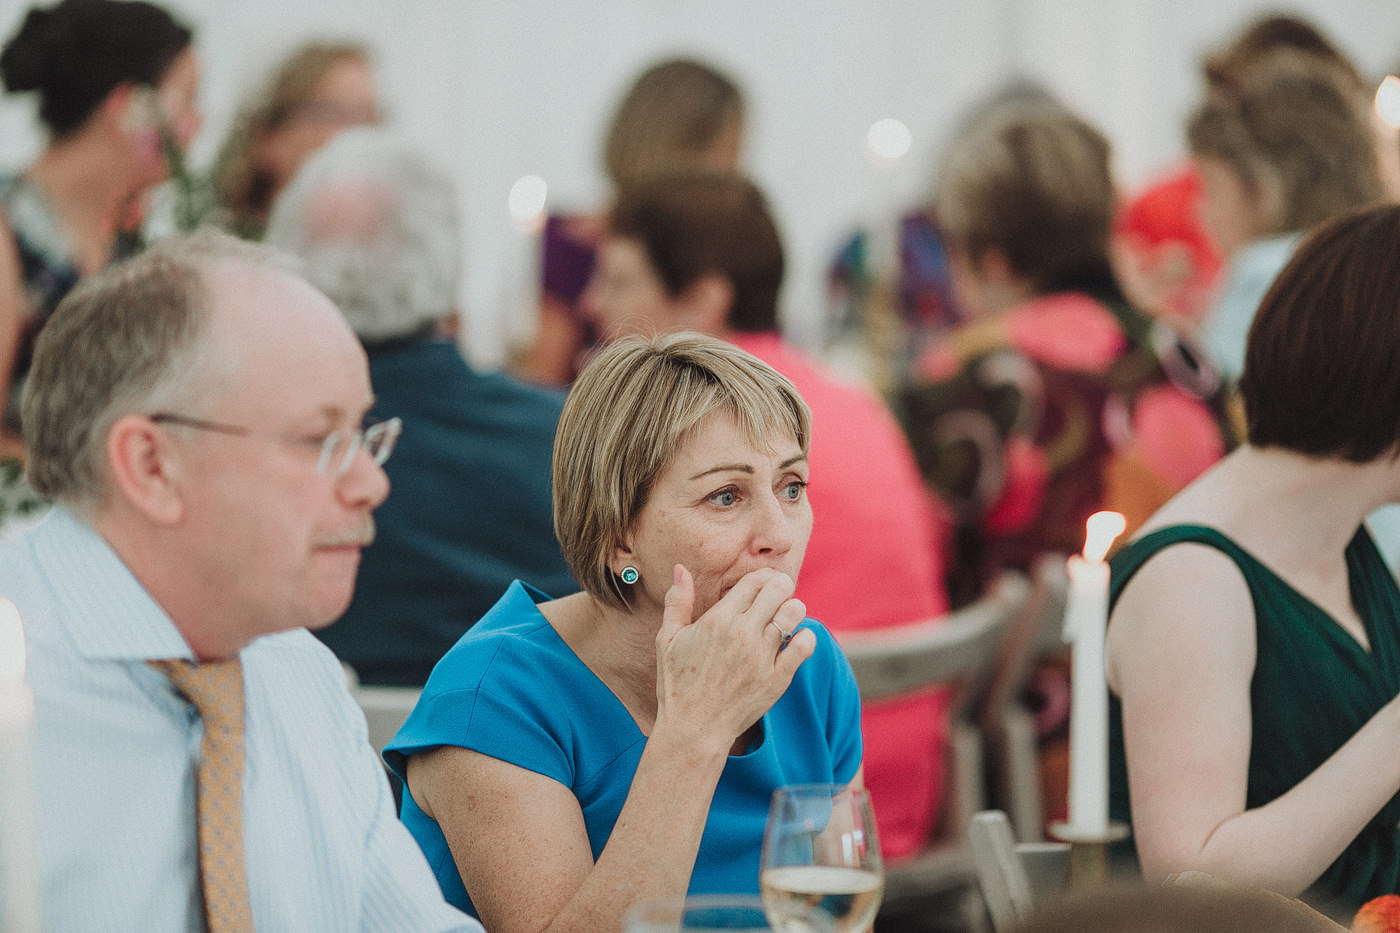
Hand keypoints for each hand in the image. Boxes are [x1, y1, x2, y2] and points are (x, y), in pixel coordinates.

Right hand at [654, 565, 814, 748]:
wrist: (694, 728)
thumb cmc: (678, 684)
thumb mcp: (668, 640)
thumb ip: (677, 602)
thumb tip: (680, 568)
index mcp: (718, 620)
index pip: (754, 581)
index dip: (762, 578)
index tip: (762, 585)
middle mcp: (743, 634)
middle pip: (778, 589)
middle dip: (781, 587)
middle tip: (777, 596)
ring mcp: (762, 656)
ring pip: (794, 612)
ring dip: (793, 609)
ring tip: (784, 618)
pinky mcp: (778, 678)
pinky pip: (805, 645)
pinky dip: (806, 637)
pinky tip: (795, 641)